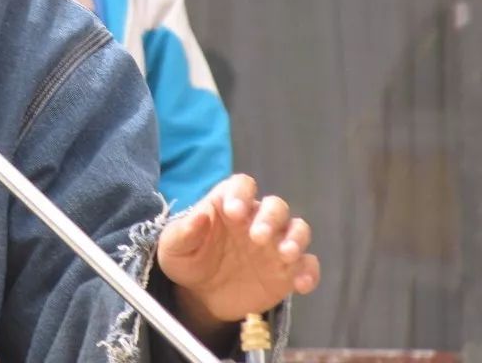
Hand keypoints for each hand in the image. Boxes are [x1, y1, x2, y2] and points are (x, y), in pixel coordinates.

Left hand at [158, 175, 319, 337]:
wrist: (200, 296)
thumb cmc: (187, 261)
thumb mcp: (173, 248)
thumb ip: (184, 231)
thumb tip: (199, 214)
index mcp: (228, 205)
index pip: (241, 185)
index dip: (241, 194)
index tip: (233, 212)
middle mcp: (256, 219)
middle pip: (275, 206)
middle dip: (270, 218)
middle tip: (257, 237)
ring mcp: (274, 244)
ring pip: (298, 229)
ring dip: (295, 239)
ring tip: (285, 254)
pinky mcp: (286, 270)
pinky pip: (307, 265)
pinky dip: (308, 272)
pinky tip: (300, 284)